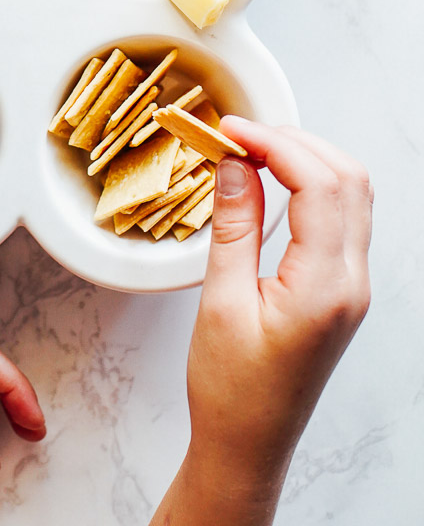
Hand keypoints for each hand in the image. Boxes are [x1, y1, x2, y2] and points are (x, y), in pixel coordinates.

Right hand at [188, 118, 371, 485]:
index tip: (230, 129)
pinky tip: (276, 182)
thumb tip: (235, 163)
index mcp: (324, 287)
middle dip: (296, 142)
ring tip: (254, 151)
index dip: (275, 143)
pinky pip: (344, 218)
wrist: (247, 444)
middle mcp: (351, 283)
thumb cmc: (230, 389)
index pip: (318, 185)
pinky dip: (314, 185)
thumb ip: (233, 226)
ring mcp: (353, 287)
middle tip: (240, 135)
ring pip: (353, 194)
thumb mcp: (219, 302)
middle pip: (348, 179)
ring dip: (309, 159)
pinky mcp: (343, 290)